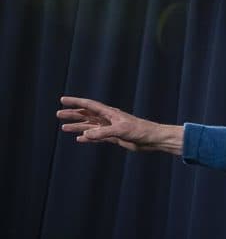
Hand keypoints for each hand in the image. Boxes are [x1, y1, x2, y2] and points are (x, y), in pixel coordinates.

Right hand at [57, 96, 183, 154]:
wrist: (153, 139)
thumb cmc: (140, 131)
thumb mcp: (120, 130)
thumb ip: (102, 133)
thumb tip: (84, 135)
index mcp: (109, 113)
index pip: (89, 105)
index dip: (75, 102)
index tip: (62, 100)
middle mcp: (108, 119)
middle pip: (87, 115)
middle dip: (73, 115)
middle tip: (58, 114)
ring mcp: (111, 128)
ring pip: (90, 126)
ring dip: (78, 127)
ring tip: (64, 128)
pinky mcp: (115, 137)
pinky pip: (97, 137)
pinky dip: (88, 138)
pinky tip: (79, 139)